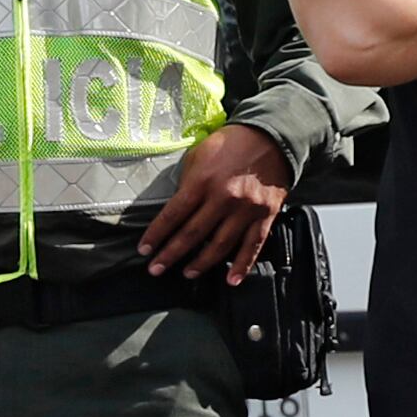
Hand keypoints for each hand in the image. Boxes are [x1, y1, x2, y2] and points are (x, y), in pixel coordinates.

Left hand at [140, 122, 295, 283]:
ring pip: (221, 245)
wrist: (272, 136)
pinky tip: (232, 280)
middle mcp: (223, 198)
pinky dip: (243, 265)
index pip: (173, 215)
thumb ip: (187, 183)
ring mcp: (246, 209)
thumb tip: (176, 210)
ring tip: (188, 273)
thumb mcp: (198, 155)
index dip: (156, 235)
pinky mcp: (266, 215)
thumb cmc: (230, 144)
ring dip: (202, 263)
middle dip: (171, 255)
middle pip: (192, 234)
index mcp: (202, 182)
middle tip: (156, 269)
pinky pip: (253, 245)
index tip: (144, 250)